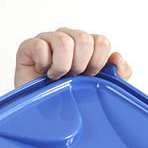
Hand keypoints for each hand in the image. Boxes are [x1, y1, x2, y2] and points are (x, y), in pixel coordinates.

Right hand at [14, 27, 131, 87]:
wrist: (41, 109)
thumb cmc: (71, 95)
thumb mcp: (100, 87)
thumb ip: (118, 73)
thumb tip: (117, 57)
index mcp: (88, 44)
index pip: (101, 42)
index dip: (97, 62)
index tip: (89, 76)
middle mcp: (69, 37)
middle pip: (84, 39)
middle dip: (80, 65)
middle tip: (71, 76)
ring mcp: (49, 39)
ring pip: (64, 42)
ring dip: (62, 66)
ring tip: (57, 76)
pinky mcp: (29, 45)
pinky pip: (40, 46)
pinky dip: (44, 64)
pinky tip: (42, 72)